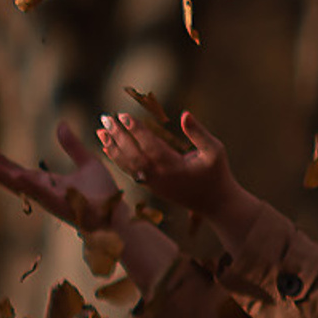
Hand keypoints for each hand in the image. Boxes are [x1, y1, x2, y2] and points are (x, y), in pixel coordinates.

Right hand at [0, 118, 124, 231]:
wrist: (114, 214)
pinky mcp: (58, 202)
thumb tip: (61, 125)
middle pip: (16, 179)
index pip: (23, 172)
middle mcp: (45, 192)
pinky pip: (40, 191)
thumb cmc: (103, 193)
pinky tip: (15, 174)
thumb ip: (72, 146)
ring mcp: (49, 198)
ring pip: (22, 185)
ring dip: (3, 175)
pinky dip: (27, 184)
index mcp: (50, 184)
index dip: (6, 163)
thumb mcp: (87, 162)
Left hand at [94, 108, 240, 220]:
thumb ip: (199, 133)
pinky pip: (130, 170)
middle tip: (105, 118)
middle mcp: (158, 176)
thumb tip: (184, 114)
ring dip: (113, 146)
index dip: (136, 130)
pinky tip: (108, 147)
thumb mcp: (215, 150)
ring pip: (128, 163)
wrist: (214, 203)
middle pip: (133, 153)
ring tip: (100, 130)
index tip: (123, 116)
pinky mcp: (150, 186)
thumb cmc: (217, 173)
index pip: (150, 145)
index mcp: (173, 166)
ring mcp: (152, 183)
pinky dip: (117, 158)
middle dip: (118, 135)